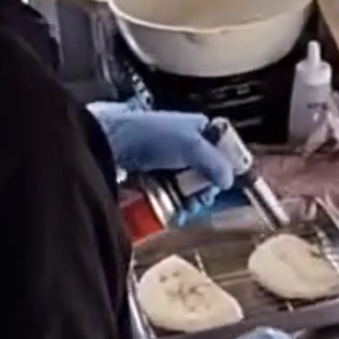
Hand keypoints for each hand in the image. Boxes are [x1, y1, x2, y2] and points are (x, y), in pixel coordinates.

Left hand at [87, 101, 234, 208]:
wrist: (108, 143)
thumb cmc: (149, 135)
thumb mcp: (190, 144)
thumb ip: (215, 162)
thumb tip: (230, 180)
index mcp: (195, 127)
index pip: (220, 150)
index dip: (223, 168)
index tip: (222, 185)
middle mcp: (181, 142)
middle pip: (203, 172)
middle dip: (204, 189)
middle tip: (201, 199)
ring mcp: (164, 160)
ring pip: (186, 185)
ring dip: (189, 200)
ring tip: (186, 208)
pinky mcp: (148, 176)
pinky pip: (167, 193)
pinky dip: (172, 203)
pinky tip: (173, 211)